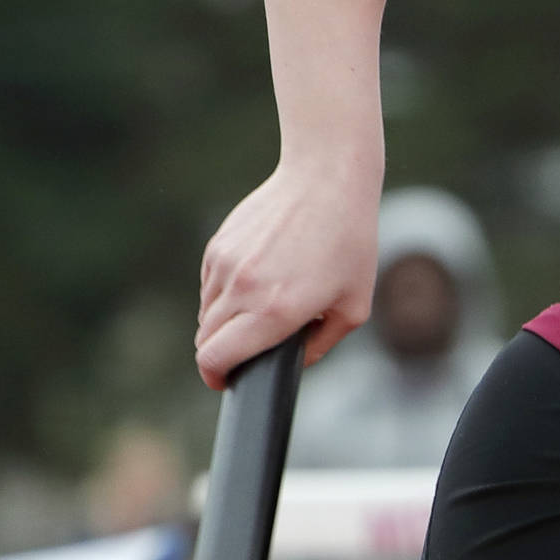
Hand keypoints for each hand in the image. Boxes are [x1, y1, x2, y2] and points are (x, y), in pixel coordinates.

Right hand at [195, 161, 379, 388]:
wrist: (328, 180)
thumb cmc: (350, 241)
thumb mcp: (354, 304)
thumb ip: (321, 344)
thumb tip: (293, 361)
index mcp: (274, 311)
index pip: (214, 360)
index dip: (216, 377)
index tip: (227, 379)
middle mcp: (243, 290)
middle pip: (205, 341)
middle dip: (222, 352)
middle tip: (249, 346)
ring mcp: (226, 265)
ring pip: (206, 312)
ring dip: (224, 320)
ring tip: (261, 304)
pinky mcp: (218, 245)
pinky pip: (210, 284)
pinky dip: (225, 291)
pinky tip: (258, 276)